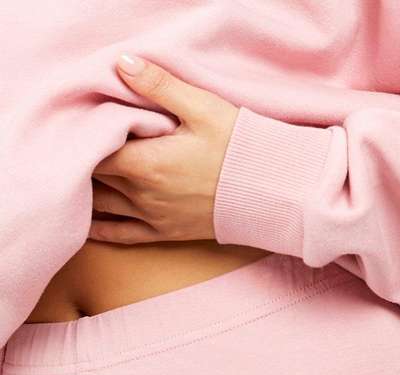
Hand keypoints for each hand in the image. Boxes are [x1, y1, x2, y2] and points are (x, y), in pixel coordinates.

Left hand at [89, 54, 239, 243]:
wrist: (270, 193)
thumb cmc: (239, 148)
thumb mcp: (201, 108)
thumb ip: (158, 86)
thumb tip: (122, 64)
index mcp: (146, 163)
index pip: (93, 150)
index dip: (83, 136)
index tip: (87, 123)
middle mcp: (142, 195)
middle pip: (94, 176)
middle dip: (84, 159)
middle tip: (82, 144)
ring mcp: (152, 217)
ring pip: (102, 205)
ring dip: (88, 190)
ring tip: (80, 175)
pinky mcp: (165, 233)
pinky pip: (122, 235)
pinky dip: (99, 230)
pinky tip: (86, 223)